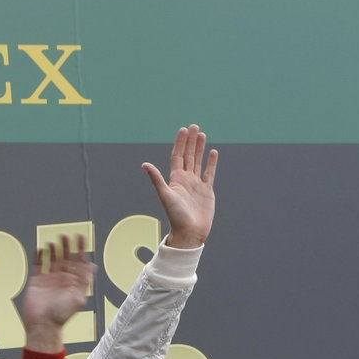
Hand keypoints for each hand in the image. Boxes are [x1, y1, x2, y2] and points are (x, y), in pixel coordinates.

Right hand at [23, 235, 95, 352]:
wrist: (43, 324)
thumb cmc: (62, 314)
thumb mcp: (78, 297)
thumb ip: (84, 281)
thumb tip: (93, 265)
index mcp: (74, 282)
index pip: (79, 262)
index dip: (81, 249)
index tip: (81, 237)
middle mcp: (62, 279)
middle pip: (66, 258)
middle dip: (67, 247)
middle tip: (66, 236)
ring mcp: (49, 279)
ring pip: (52, 260)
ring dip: (54, 250)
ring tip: (54, 241)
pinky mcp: (37, 281)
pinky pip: (38, 266)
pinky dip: (39, 257)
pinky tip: (41, 249)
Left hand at [141, 124, 217, 249]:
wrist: (189, 232)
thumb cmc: (176, 216)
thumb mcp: (165, 195)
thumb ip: (156, 179)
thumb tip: (144, 164)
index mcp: (175, 179)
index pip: (177, 156)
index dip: (180, 143)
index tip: (183, 129)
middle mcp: (185, 179)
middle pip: (188, 155)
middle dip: (191, 141)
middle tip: (194, 126)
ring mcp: (197, 184)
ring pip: (198, 161)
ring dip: (200, 148)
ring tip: (202, 134)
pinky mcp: (207, 190)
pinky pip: (209, 173)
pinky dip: (212, 162)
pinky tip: (213, 152)